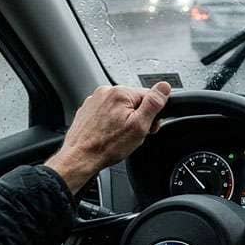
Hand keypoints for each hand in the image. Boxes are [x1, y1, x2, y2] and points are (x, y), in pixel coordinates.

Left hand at [45, 82, 171, 191]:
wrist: (80, 157)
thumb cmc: (107, 146)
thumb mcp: (139, 126)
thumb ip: (153, 104)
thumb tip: (164, 87)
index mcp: (121, 92)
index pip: (149, 97)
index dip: (152, 115)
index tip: (146, 127)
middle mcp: (106, 92)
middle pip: (134, 102)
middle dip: (136, 118)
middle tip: (131, 135)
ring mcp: (95, 100)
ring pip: (120, 108)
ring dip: (123, 120)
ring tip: (117, 136)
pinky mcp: (88, 109)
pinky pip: (107, 112)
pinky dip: (110, 123)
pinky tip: (108, 135)